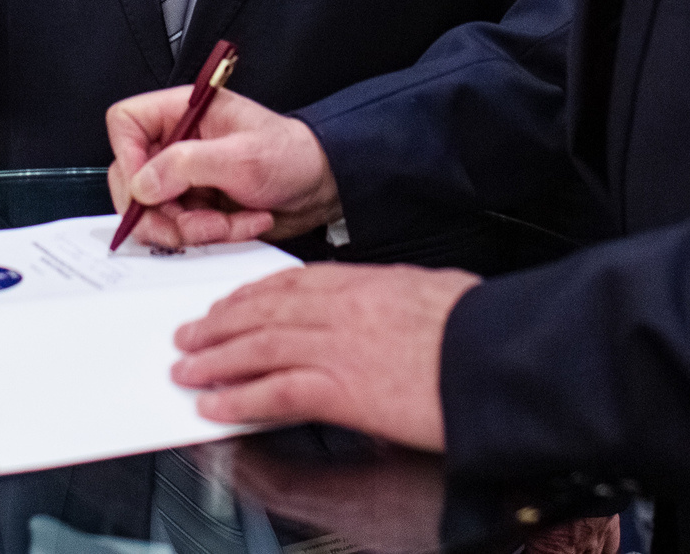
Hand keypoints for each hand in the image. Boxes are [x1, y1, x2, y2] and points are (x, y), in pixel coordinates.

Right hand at [106, 86, 340, 246]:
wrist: (321, 187)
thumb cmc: (292, 155)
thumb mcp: (242, 157)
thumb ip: (186, 165)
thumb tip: (143, 183)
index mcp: (182, 112)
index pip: (126, 123)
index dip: (127, 155)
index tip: (147, 187)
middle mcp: (177, 143)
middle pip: (132, 178)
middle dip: (160, 210)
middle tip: (188, 223)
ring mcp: (184, 178)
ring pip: (155, 212)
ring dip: (190, 228)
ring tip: (228, 223)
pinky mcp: (196, 206)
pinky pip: (180, 230)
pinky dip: (208, 236)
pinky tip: (240, 225)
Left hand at [172, 264, 477, 451]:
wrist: (503, 355)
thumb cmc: (482, 328)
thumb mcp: (434, 293)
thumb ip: (396, 299)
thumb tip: (388, 307)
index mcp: (365, 283)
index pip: (291, 285)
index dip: (250, 296)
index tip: (228, 304)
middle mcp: (342, 309)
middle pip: (263, 312)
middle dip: (220, 325)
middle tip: (190, 335)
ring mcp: (337, 347)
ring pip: (257, 347)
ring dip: (215, 360)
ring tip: (186, 369)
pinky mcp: (342, 389)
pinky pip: (274, 392)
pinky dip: (239, 399)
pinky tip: (216, 406)